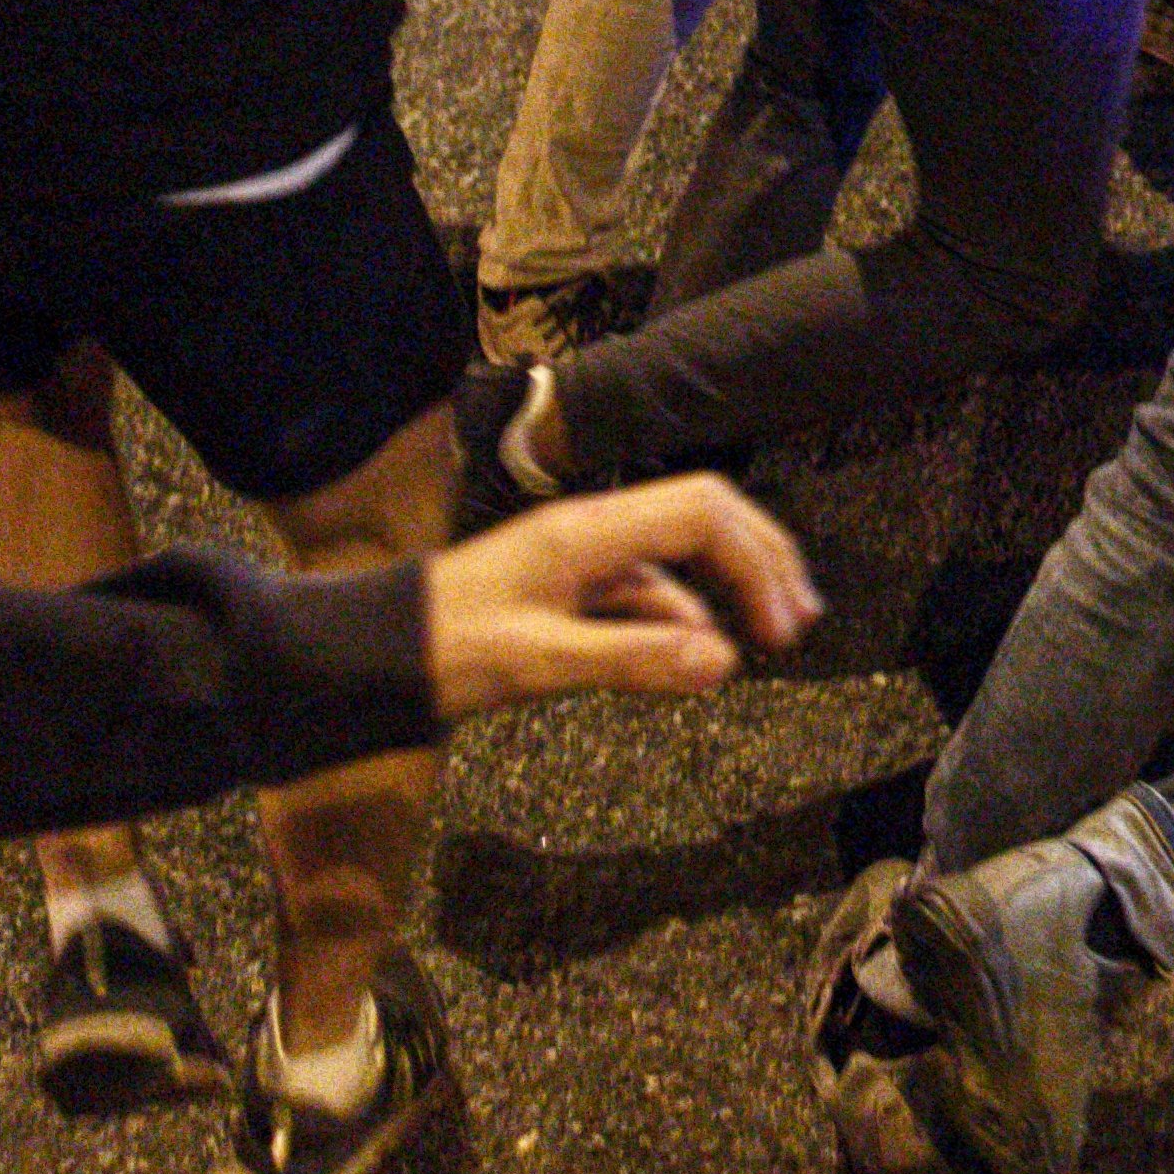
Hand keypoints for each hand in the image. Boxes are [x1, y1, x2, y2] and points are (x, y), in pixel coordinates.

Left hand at [420, 474, 822, 719]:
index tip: (779, 628)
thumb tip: (723, 661)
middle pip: (705, 517)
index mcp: (590, 530)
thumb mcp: (540, 661)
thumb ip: (634, 658)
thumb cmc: (444, 651)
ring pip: (678, 557)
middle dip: (759, 561)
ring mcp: (582, 557)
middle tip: (800, 617)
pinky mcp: (569, 588)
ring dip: (725, 592)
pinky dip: (678, 618)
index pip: (704, 512)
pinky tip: (690, 657)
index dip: (755, 561)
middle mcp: (593, 530)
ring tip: (760, 641)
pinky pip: (643, 591)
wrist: (373, 655)